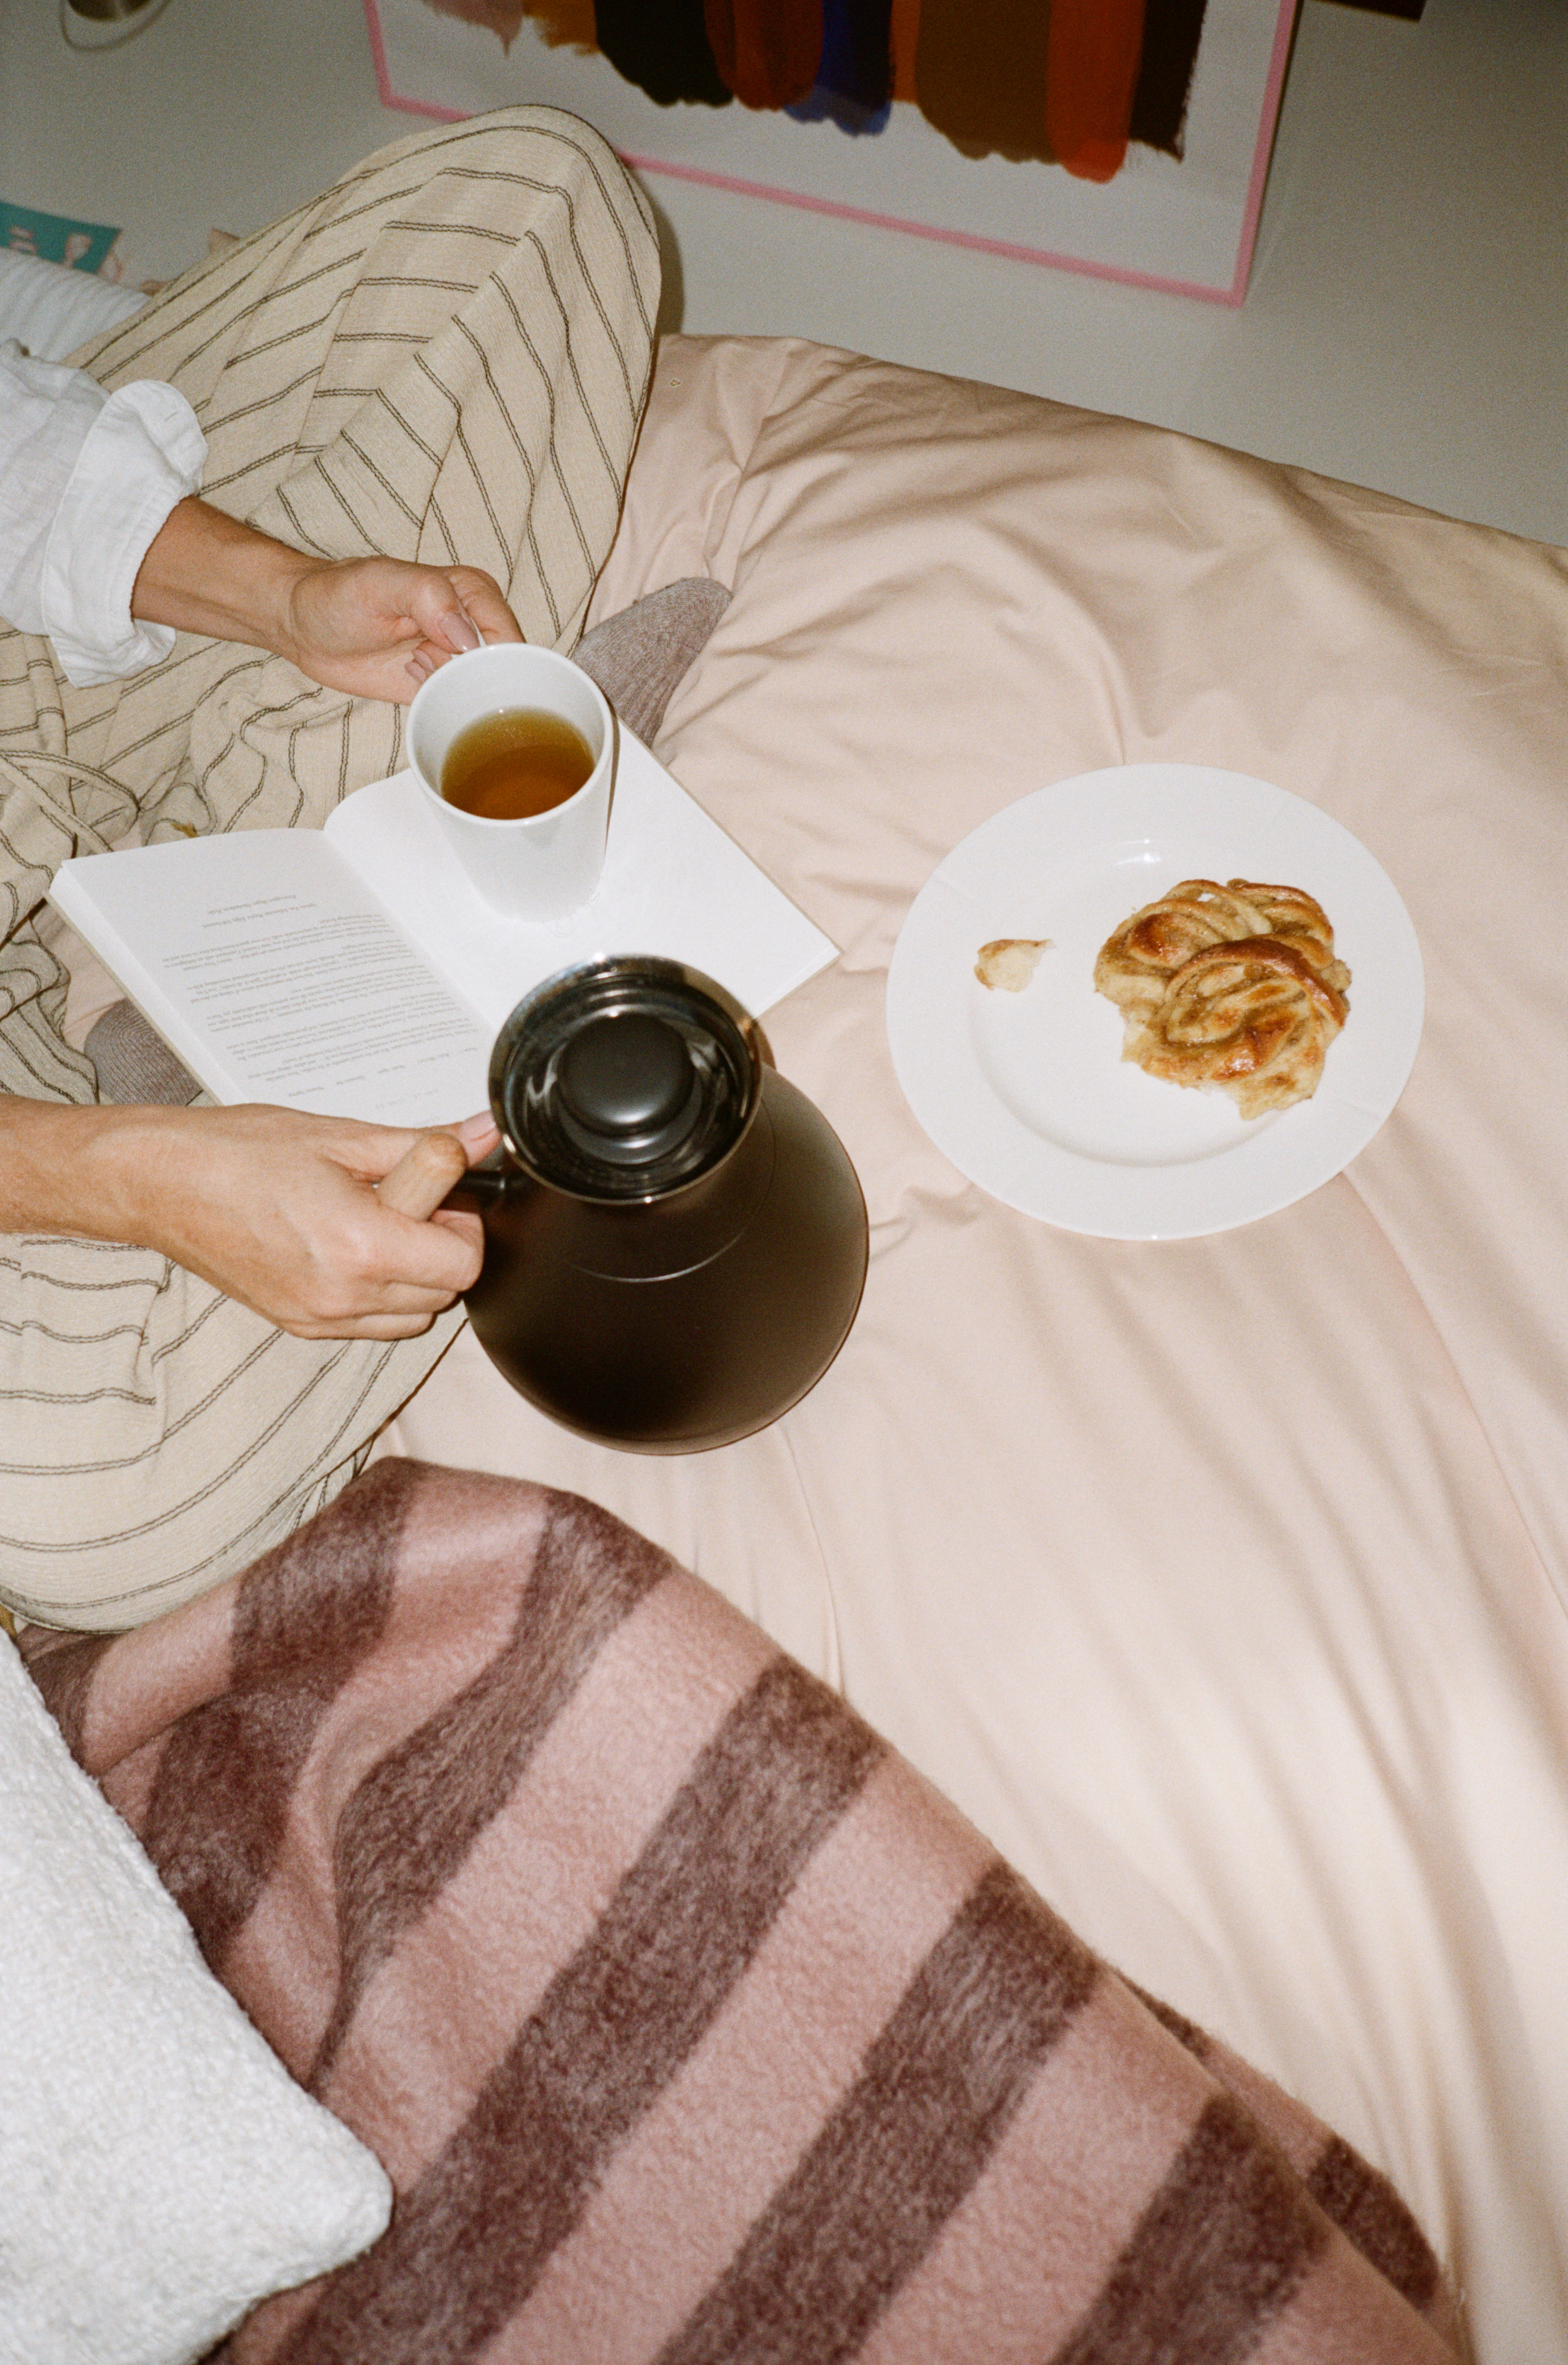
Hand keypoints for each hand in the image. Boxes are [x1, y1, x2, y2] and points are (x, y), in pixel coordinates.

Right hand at [2, 1099, 501, 1339]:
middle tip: (405, 1197)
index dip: (464, 1221)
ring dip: (414, 1273)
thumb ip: (424, 1146)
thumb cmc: (240, 1152)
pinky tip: (350, 1249)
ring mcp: (320, 1319)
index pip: (464, 1263)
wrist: (161, 1183)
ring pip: (415, 1314)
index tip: (439, 1190)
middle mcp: (343, 1297)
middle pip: (446, 1291)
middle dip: (441, 1243)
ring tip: (375, 1223)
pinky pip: (374, 1325)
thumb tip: (482, 1136)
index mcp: (360, 1247)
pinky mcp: (300, 1327)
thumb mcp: (344, 1138)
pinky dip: (380, 1292)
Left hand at [279, 556, 523, 701]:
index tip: (442, 653)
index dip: (483, 657)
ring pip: (484, 695)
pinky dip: (437, 703)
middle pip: (504, 673)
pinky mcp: (442, 685)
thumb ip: (429, 596)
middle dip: (467, 679)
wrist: (305, 627)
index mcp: (474, 593)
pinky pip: (460, 708)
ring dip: (447, 690)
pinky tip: (408, 675)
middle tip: (422, 659)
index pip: (509, 638)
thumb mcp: (380, 583)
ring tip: (411, 663)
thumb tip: (466, 637)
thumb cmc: (338, 595)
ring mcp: (460, 659)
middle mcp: (474, 625)